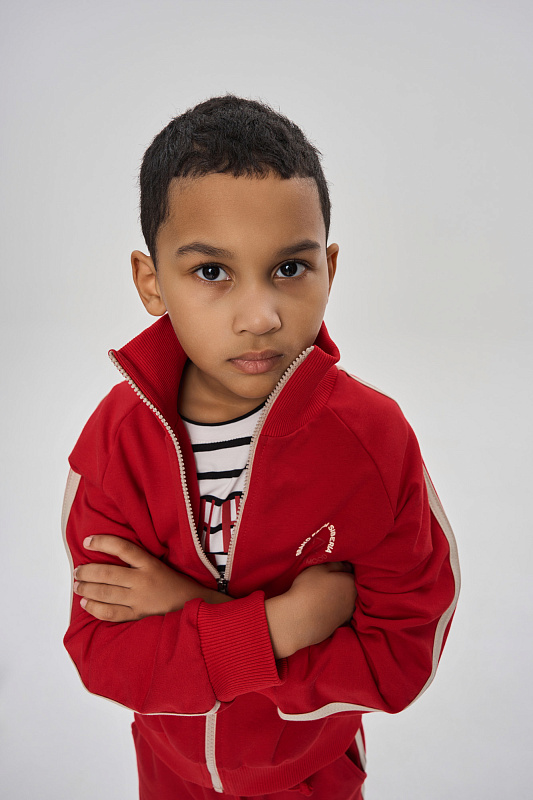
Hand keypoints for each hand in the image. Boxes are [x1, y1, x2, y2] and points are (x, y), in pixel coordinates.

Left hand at [73, 535, 231, 621]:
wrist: (194, 604)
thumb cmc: (175, 583)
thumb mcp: (159, 564)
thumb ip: (137, 560)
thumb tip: (110, 554)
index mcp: (150, 563)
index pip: (123, 548)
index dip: (103, 542)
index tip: (87, 541)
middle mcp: (143, 580)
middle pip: (108, 573)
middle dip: (88, 571)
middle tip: (77, 570)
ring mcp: (140, 599)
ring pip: (106, 593)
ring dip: (87, 588)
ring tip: (77, 585)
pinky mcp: (138, 614)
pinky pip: (112, 613)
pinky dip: (95, 609)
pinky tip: (86, 604)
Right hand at [265, 562, 355, 658]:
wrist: (299, 620)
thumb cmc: (308, 589)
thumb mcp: (319, 569)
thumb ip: (336, 565)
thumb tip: (347, 566)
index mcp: (350, 582)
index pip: (351, 572)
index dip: (342, 570)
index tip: (333, 571)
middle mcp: (354, 598)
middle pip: (351, 587)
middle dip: (343, 584)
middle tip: (329, 583)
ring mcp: (348, 613)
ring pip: (347, 601)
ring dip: (340, 598)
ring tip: (326, 596)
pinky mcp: (340, 625)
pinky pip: (341, 613)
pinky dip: (336, 610)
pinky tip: (325, 609)